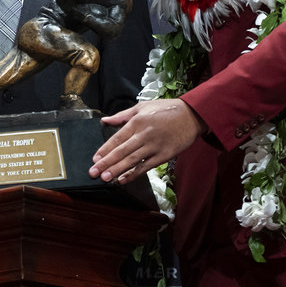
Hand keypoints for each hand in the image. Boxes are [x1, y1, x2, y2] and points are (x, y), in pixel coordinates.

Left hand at [89, 99, 203, 184]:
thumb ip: (122, 115)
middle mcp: (144, 135)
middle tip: (93, 172)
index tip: (94, 159)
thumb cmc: (166, 109)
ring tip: (105, 178)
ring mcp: (154, 146)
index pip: (117, 138)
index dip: (105, 150)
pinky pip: (146, 167)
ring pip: (132, 160)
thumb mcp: (142, 107)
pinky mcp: (164, 155)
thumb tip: (105, 120)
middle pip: (122, 151)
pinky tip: (124, 180)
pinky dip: (134, 174)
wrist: (192, 115)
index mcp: (137, 122)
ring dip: (117, 170)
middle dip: (106, 163)